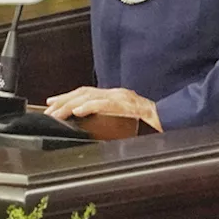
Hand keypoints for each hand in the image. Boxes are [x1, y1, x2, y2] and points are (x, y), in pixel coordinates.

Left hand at [45, 86, 162, 131]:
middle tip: (48, 109)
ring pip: (89, 96)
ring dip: (70, 104)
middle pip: (83, 92)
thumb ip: (111, 118)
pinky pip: (103, 104)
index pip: (86, 93)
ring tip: (56, 112)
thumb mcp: (127, 118)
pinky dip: (88, 106)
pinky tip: (77, 111)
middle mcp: (114, 93)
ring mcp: (119, 97)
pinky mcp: (124, 104)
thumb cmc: (150, 122)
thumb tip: (93, 125)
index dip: (67, 97)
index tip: (52, 103)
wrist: (170, 117)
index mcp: (114, 96)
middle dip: (63, 100)